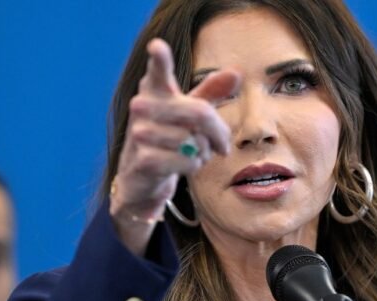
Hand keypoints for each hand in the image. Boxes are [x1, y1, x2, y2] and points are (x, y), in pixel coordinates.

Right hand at [110, 38, 239, 254]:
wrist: (141, 178)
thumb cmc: (168, 138)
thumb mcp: (188, 114)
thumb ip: (210, 93)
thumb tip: (236, 73)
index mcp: (154, 90)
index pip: (157, 72)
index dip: (159, 59)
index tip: (157, 46)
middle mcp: (142, 107)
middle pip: (200, 113)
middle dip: (218, 132)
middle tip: (222, 145)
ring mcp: (140, 134)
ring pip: (195, 140)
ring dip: (203, 152)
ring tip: (191, 153)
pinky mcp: (145, 160)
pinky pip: (188, 160)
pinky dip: (193, 166)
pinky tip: (182, 166)